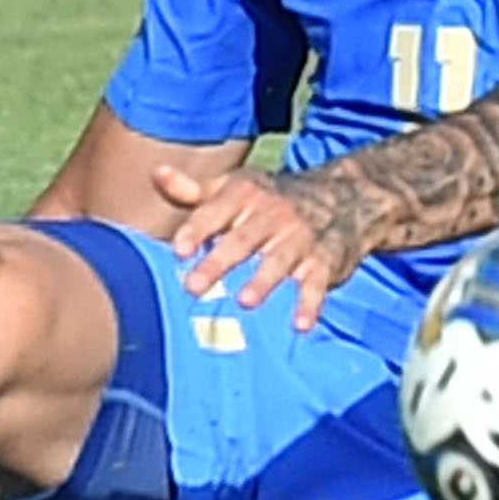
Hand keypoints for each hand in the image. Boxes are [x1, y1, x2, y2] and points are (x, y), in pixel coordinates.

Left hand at [152, 162, 363, 330]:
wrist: (342, 197)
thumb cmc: (270, 199)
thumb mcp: (233, 188)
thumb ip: (193, 191)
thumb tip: (156, 174)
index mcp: (244, 195)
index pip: (216, 212)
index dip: (197, 230)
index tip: (179, 250)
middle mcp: (272, 214)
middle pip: (242, 240)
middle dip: (219, 262)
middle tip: (193, 287)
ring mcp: (299, 238)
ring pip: (279, 260)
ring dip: (264, 281)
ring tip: (245, 302)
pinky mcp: (324, 261)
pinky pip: (317, 283)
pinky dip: (311, 303)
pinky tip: (301, 325)